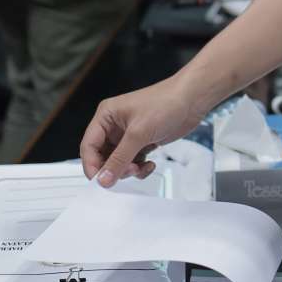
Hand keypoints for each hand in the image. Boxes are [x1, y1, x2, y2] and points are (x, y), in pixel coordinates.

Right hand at [80, 74, 209, 185]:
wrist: (192, 99)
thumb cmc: (165, 103)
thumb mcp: (138, 133)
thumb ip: (120, 159)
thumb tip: (103, 179)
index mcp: (106, 116)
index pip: (89, 145)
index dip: (91, 165)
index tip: (99, 181)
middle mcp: (115, 125)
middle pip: (103, 156)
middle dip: (114, 168)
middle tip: (128, 172)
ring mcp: (129, 134)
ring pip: (119, 162)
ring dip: (129, 170)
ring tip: (140, 168)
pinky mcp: (143, 141)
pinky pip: (134, 161)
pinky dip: (140, 168)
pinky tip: (150, 164)